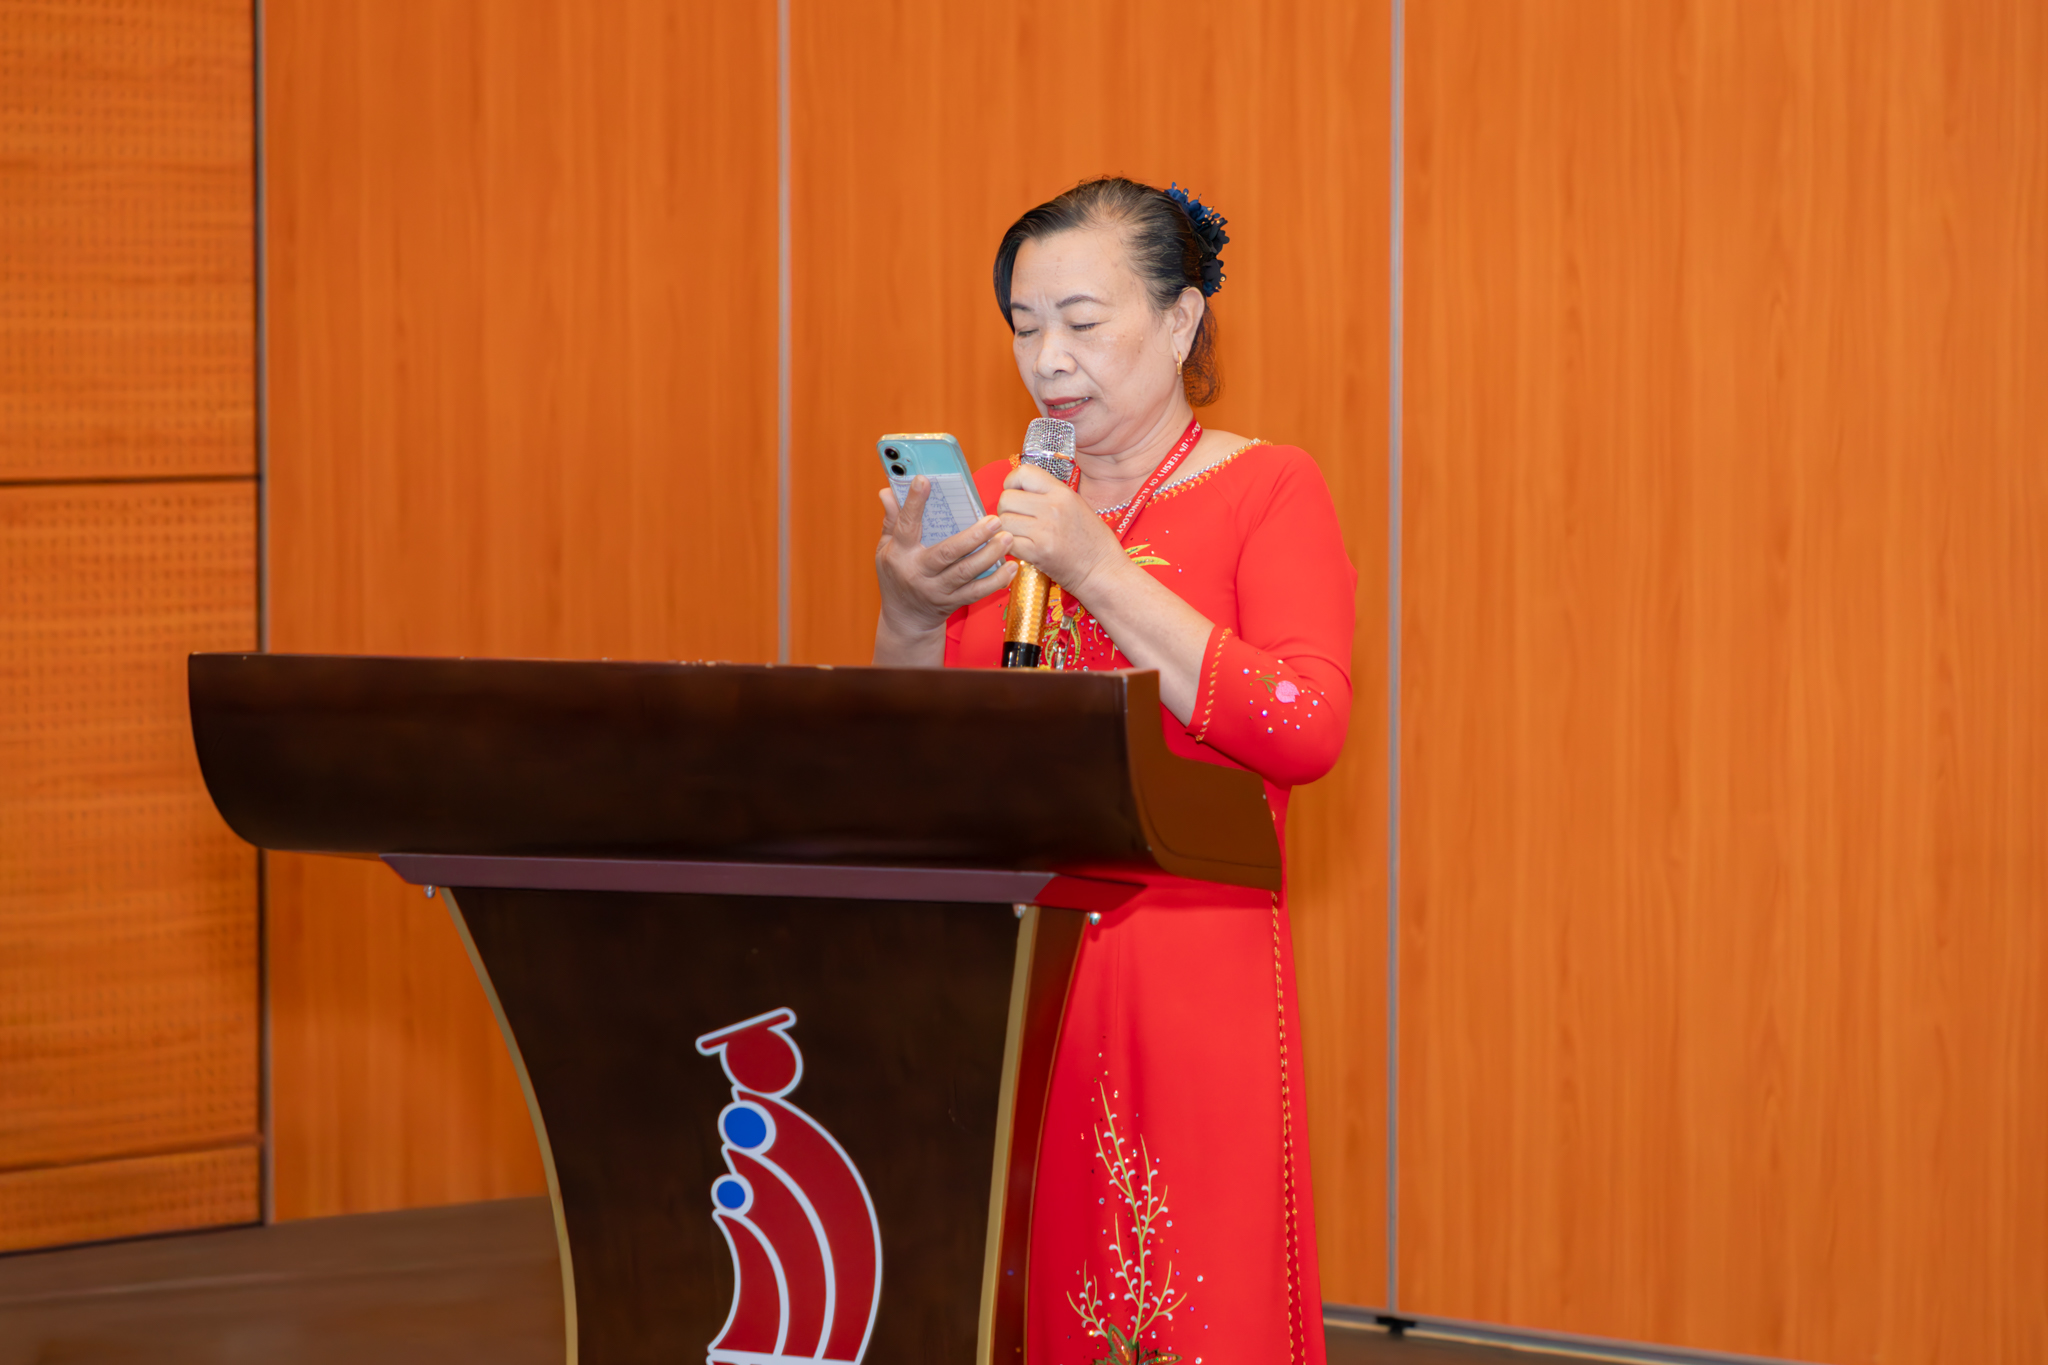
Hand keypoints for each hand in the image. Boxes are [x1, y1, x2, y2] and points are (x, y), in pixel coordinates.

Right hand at [873, 477, 1015, 659]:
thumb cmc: (896, 576)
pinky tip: (1011, 568)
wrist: (906, 621)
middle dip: (973, 536)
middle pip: (947, 552)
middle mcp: (918, 572)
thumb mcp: (885, 549)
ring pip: (966, 572)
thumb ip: (891, 520)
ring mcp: (937, 589)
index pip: (906, 525)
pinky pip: (977, 592)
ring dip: (989, 555)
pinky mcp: (953, 602)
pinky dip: (996, 581)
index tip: (924, 480)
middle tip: (995, 520)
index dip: (914, 503)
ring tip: (1007, 539)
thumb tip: (886, 492)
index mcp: (899, 554)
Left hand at [996, 462, 1126, 597]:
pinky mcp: (1037, 552)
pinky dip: (1009, 547)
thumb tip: (1020, 489)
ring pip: (1003, 521)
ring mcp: (1044, 530)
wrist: (1103, 570)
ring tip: (1020, 535)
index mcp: (1062, 493)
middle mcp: (1052, 507)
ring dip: (1006, 529)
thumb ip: (1049, 494)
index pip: (1023, 472)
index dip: (1012, 483)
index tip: (1015, 493)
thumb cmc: (1092, 541)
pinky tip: (1021, 549)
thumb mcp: (1076, 505)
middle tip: (1017, 520)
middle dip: (1006, 510)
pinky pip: (1007, 542)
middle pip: (1006, 498)